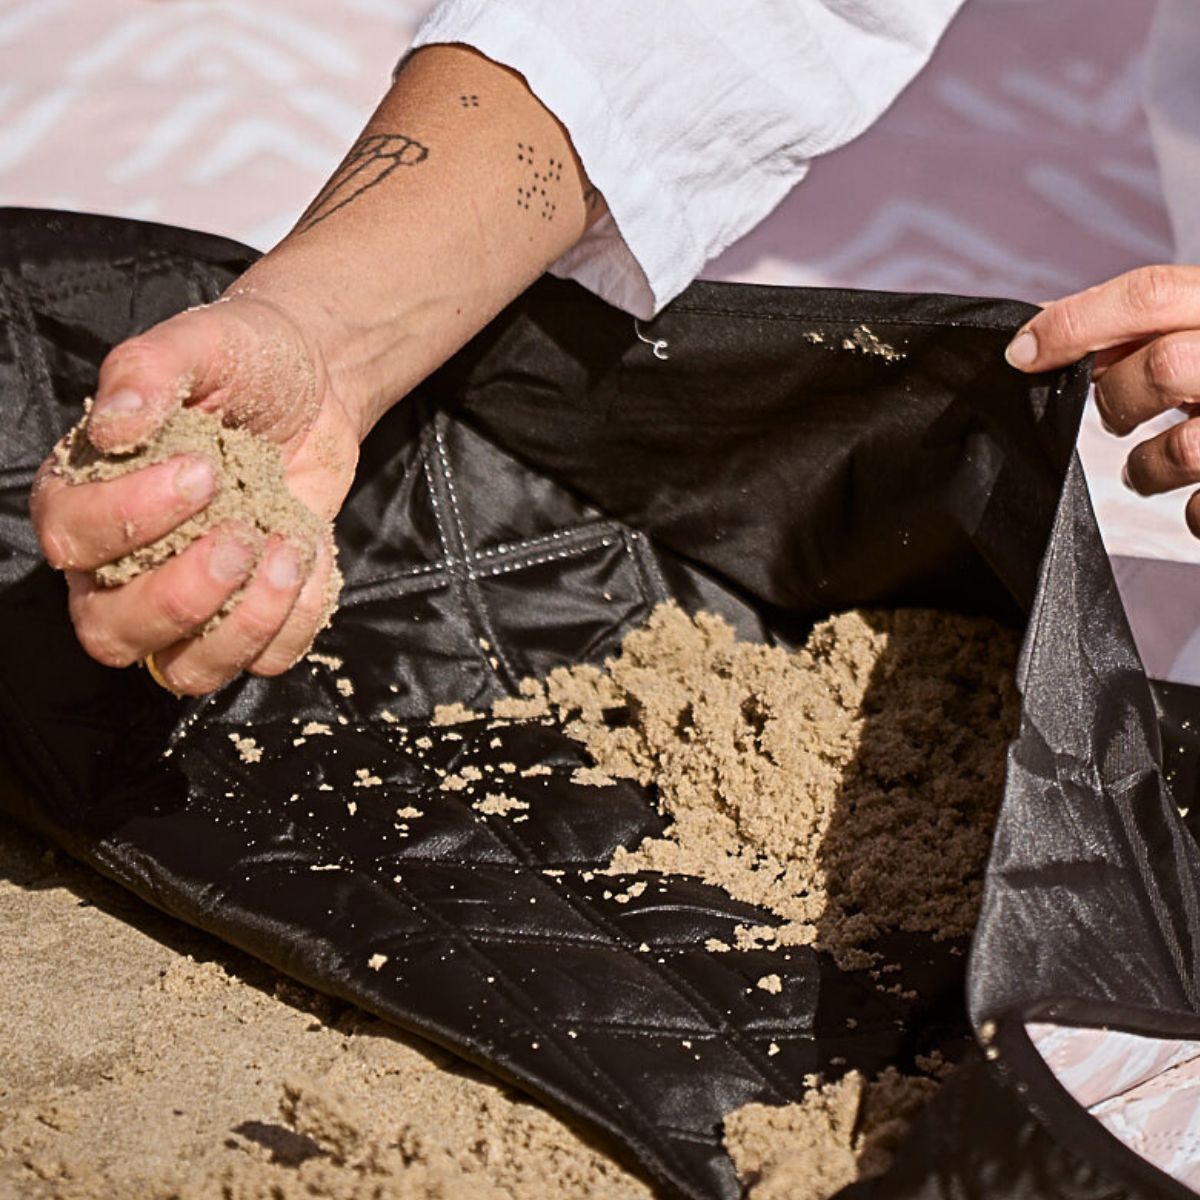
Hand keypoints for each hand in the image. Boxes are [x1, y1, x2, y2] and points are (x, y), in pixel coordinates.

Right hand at [30, 294, 360, 694]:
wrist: (314, 382)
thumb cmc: (243, 363)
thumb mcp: (198, 344)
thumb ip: (147, 371)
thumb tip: (115, 423)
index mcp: (85, 496)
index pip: (72, 541)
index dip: (132, 519)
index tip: (203, 471)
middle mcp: (121, 566)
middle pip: (112, 631)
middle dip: (184, 594)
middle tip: (242, 533)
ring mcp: (188, 601)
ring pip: (185, 670)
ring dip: (244, 624)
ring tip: (288, 549)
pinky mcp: (249, 616)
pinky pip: (264, 661)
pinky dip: (299, 619)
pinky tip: (313, 553)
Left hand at [1005, 265, 1199, 534]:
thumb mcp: (1198, 325)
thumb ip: (1131, 324)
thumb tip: (1032, 330)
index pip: (1148, 295)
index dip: (1074, 323)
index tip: (1023, 353)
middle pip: (1162, 368)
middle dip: (1116, 398)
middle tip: (1116, 411)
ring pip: (1182, 448)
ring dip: (1144, 467)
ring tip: (1150, 464)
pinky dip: (1191, 509)